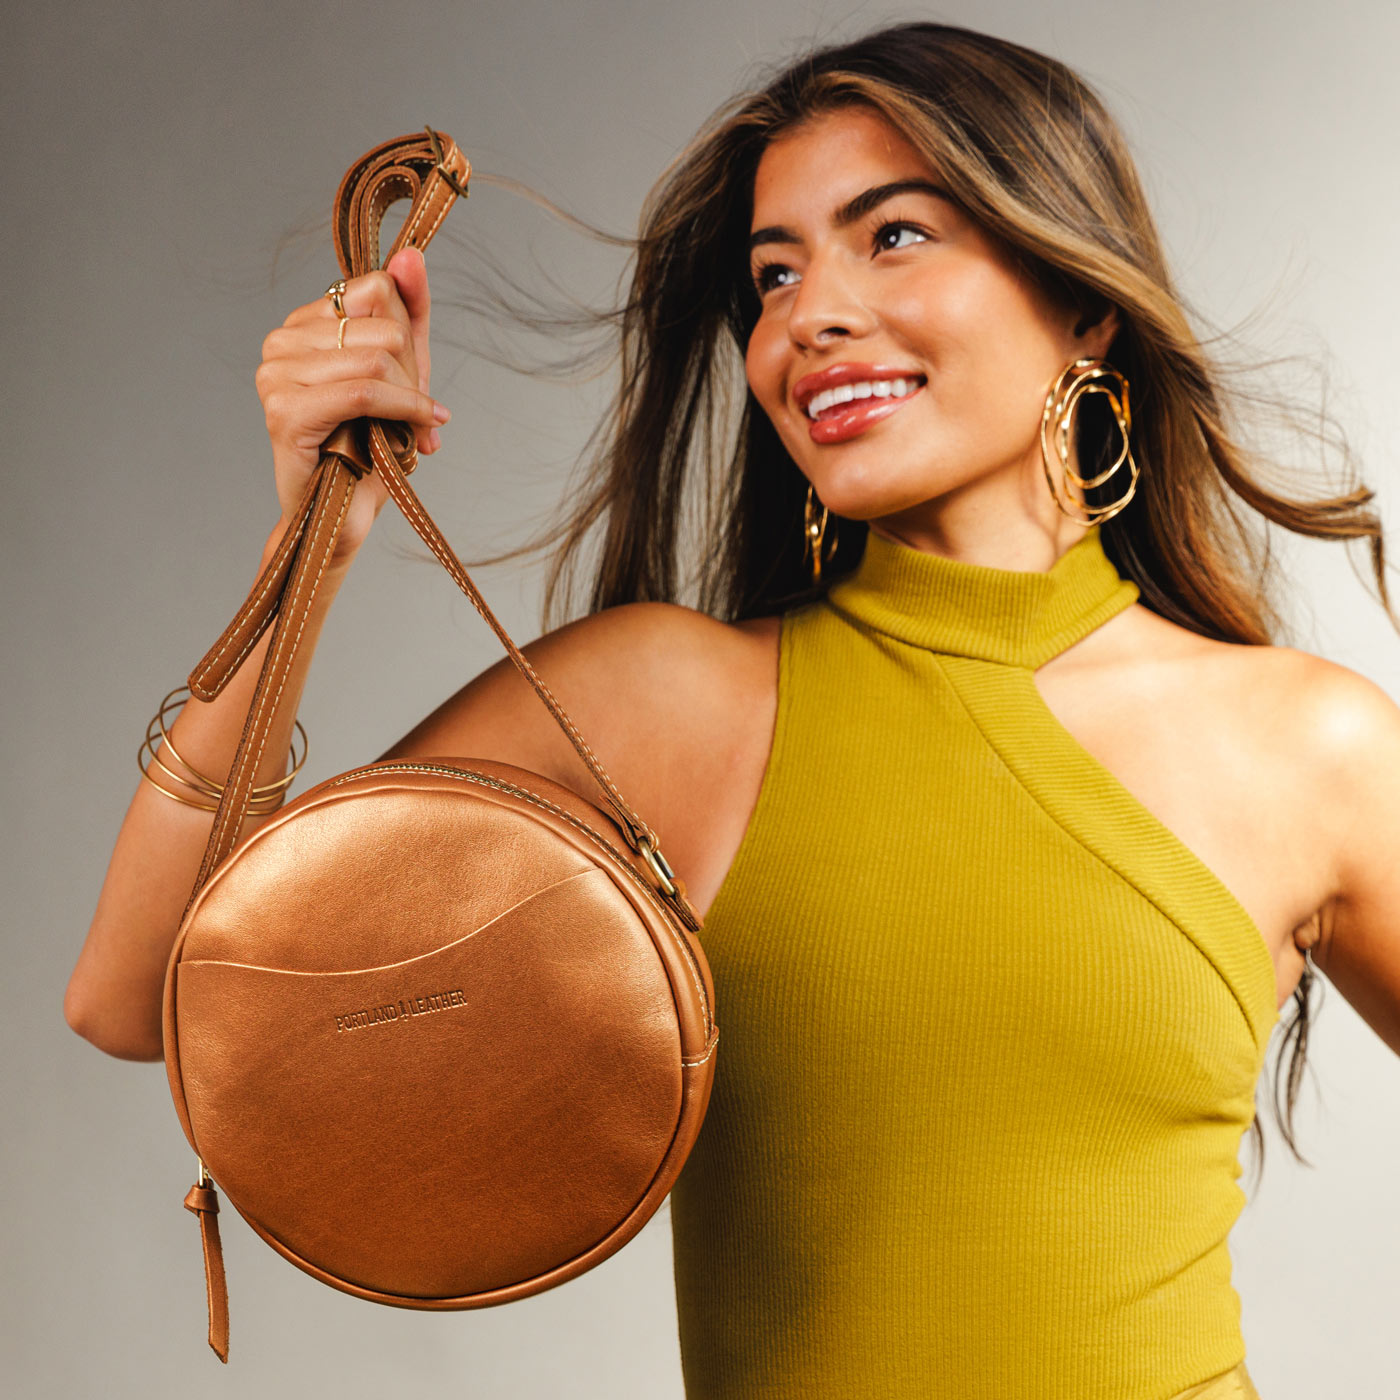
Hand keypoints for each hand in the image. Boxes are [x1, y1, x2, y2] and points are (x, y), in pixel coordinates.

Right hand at [255, 247, 449, 561]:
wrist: (341, 516)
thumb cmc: (370, 447)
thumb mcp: (403, 371)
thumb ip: (410, 312)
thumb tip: (412, 254)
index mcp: (304, 323)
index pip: (378, 289)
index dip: (409, 339)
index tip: (414, 384)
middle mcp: (281, 339)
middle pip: (384, 326)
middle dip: (414, 377)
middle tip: (415, 416)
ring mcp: (275, 372)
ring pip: (378, 359)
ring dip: (411, 401)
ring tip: (410, 430)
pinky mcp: (284, 410)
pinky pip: (363, 392)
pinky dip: (403, 412)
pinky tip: (418, 434)